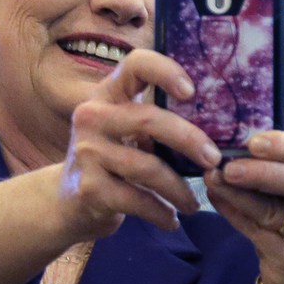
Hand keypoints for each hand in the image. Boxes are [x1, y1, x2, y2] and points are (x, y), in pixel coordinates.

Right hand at [58, 49, 221, 239]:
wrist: (66, 202)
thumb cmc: (110, 158)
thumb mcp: (124, 129)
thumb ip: (155, 118)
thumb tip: (217, 125)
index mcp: (107, 94)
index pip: (135, 64)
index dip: (166, 71)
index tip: (191, 91)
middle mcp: (91, 116)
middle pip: (149, 119)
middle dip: (189, 140)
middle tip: (214, 160)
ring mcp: (87, 153)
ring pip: (147, 167)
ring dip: (179, 189)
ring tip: (193, 203)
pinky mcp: (90, 189)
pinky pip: (138, 200)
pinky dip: (160, 212)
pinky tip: (171, 219)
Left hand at [204, 131, 283, 283]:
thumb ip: (278, 165)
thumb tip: (235, 143)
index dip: (282, 145)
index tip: (252, 141)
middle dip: (261, 171)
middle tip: (230, 166)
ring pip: (274, 210)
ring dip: (239, 193)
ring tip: (214, 179)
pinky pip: (258, 232)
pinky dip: (234, 213)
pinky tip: (217, 199)